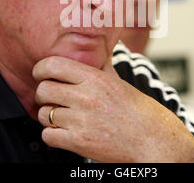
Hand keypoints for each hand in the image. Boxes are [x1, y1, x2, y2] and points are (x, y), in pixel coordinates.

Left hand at [33, 56, 193, 162]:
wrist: (153, 140)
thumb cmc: (139, 112)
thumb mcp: (120, 83)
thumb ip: (104, 67)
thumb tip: (100, 52)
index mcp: (95, 78)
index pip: (53, 65)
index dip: (40, 69)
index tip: (40, 74)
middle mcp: (85, 96)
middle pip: (43, 89)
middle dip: (42, 95)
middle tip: (49, 98)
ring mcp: (81, 120)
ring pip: (43, 114)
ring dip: (47, 116)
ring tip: (59, 117)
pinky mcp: (79, 142)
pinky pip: (48, 135)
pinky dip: (51, 135)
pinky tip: (62, 132)